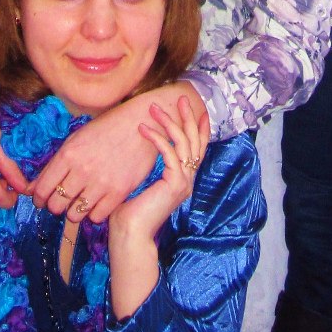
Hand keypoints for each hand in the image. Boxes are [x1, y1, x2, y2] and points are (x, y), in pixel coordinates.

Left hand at [30, 80, 205, 222]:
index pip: (42, 189)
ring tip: (80, 204)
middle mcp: (82, 170)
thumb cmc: (106, 129)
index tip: (41, 201)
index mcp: (68, 154)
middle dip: (56, 206)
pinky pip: (97, 217)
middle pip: (56, 205)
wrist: (140, 122)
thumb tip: (32, 188)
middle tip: (62, 202)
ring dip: (74, 212)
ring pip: (75, 215)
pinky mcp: (119, 191)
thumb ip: (53, 165)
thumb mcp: (75, 140)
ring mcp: (101, 182)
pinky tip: (96, 204)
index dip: (38, 199)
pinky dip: (94, 214)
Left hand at [109, 98, 209, 243]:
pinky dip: (157, 138)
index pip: (198, 149)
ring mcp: (184, 181)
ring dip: (169, 122)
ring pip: (184, 143)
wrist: (131, 234)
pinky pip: (169, 153)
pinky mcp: (175, 183)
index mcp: (183, 179)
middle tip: (180, 97)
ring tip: (154, 108)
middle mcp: (188, 179)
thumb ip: (151, 167)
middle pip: (196, 141)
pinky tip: (144, 128)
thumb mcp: (144, 182)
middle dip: (188, 117)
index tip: (199, 110)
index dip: (201, 129)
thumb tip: (141, 146)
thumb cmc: (130, 211)